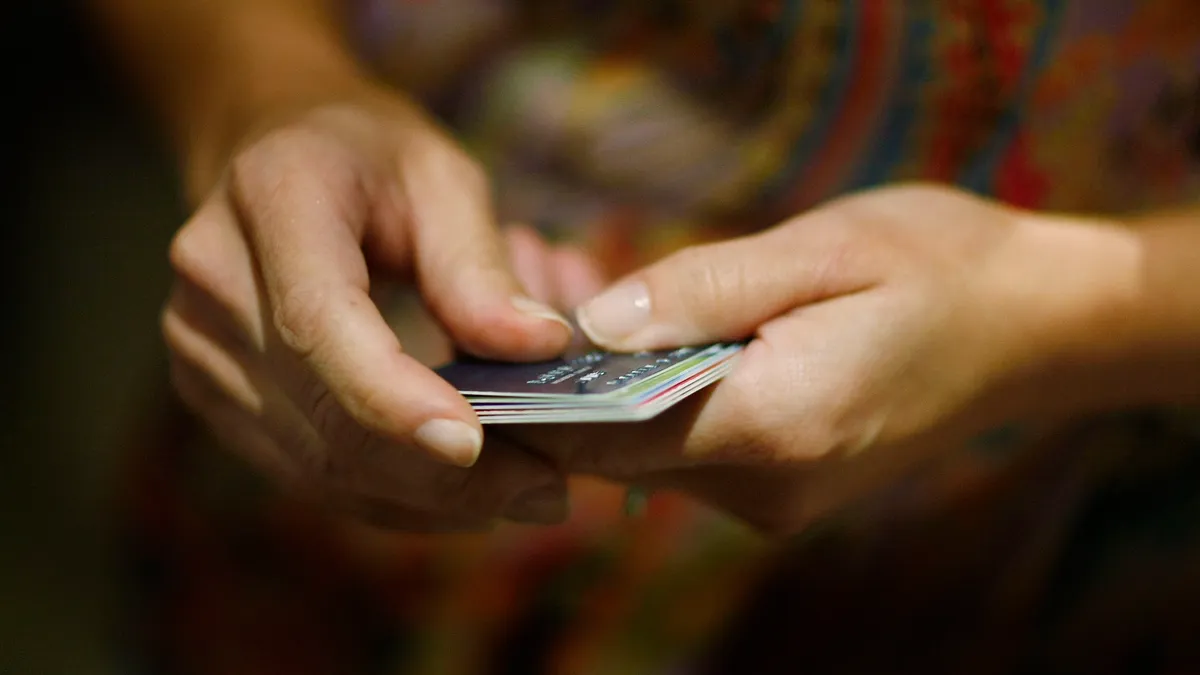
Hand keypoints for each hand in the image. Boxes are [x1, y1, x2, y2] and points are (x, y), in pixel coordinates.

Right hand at [162, 82, 600, 529]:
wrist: (268, 156)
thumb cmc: (367, 158)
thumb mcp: (440, 177)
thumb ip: (481, 264)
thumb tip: (542, 346)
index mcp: (270, 198)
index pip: (320, 321)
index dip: (391, 396)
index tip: (473, 446)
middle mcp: (215, 282)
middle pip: (323, 414)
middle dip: (440, 472)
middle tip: (546, 489)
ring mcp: (201, 348)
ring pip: (319, 465)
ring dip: (428, 499)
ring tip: (525, 494)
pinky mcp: (215, 396)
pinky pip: (309, 473)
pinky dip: (393, 496)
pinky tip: (464, 495)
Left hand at [496, 184, 1134, 533]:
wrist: (1034, 328)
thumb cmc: (938, 269)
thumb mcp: (821, 249)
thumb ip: (702, 292)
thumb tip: (594, 325)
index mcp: (776, 425)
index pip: (608, 434)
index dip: (537, 395)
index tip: (488, 344)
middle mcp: (767, 487)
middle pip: (617, 447)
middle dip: (566, 379)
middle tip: (534, 289)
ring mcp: (776, 500)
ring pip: (646, 450)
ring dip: (611, 385)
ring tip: (592, 297)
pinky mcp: (781, 490)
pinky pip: (687, 448)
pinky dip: (657, 399)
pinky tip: (659, 335)